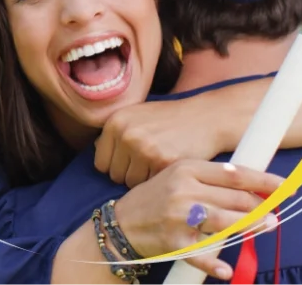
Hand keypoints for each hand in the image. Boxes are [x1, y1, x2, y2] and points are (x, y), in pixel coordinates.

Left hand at [95, 95, 249, 187]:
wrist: (206, 117)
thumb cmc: (170, 119)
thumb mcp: (137, 115)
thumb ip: (116, 132)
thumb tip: (95, 149)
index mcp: (115, 122)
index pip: (100, 163)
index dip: (116, 165)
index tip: (131, 161)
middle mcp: (126, 134)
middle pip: (114, 175)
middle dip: (129, 174)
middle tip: (148, 163)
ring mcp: (144, 148)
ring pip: (131, 183)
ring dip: (144, 179)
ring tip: (158, 164)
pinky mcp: (162, 162)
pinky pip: (150, 185)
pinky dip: (159, 181)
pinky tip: (168, 166)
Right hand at [112, 159, 282, 280]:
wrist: (121, 223)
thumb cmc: (156, 197)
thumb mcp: (178, 176)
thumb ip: (210, 178)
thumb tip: (251, 184)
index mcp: (187, 169)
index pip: (235, 174)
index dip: (264, 181)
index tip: (285, 186)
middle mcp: (184, 190)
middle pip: (235, 199)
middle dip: (261, 207)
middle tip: (276, 214)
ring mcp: (179, 217)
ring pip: (227, 222)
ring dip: (251, 226)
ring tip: (266, 226)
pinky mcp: (174, 242)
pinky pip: (201, 256)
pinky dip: (215, 265)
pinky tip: (226, 271)